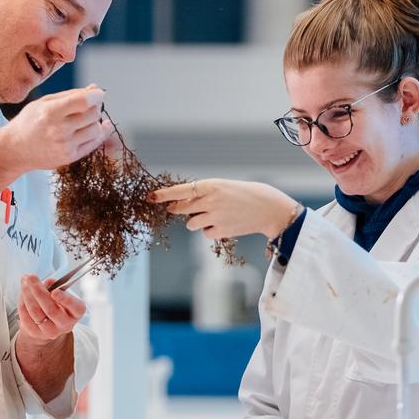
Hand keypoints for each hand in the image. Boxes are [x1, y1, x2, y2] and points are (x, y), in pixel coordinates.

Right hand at [2, 85, 112, 171]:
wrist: (15, 149)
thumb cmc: (28, 123)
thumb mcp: (44, 102)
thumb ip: (70, 95)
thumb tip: (94, 89)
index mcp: (50, 112)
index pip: (83, 101)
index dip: (96, 95)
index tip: (99, 93)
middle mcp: (59, 130)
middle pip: (93, 114)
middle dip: (95, 107)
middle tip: (90, 105)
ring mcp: (65, 146)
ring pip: (96, 129)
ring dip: (95, 121)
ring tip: (86, 118)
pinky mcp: (69, 157)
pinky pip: (93, 144)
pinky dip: (98, 134)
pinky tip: (98, 128)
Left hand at [17, 274, 86, 342]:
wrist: (48, 321)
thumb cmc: (57, 303)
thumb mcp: (61, 292)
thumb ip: (55, 286)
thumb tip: (47, 282)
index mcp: (76, 312)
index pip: (75, 307)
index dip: (65, 299)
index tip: (55, 291)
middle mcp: (66, 324)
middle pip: (51, 310)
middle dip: (38, 291)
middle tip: (31, 277)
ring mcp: (51, 331)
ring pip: (36, 312)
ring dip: (27, 295)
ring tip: (24, 283)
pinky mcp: (36, 334)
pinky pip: (26, 317)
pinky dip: (22, 303)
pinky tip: (22, 294)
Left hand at [152, 179, 298, 240]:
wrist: (268, 208)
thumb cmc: (244, 194)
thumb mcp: (223, 186)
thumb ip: (203, 193)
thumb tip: (180, 205)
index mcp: (210, 185)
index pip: (181, 190)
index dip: (164, 194)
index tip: (150, 197)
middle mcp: (210, 201)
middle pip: (181, 209)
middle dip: (178, 209)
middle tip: (183, 208)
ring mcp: (214, 217)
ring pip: (190, 224)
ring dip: (196, 221)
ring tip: (214, 215)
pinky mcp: (220, 231)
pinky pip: (205, 233)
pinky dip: (210, 230)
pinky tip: (224, 224)